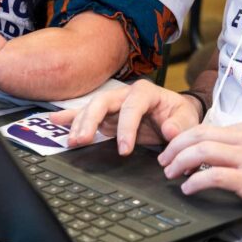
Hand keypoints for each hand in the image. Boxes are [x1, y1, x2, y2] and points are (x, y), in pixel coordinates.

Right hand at [51, 79, 203, 154]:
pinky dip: (69, 117)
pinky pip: (84, 114)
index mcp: (146, 92)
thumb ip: (180, 124)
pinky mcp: (106, 115)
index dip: (126, 127)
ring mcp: (113, 104)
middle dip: (91, 120)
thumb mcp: (187, 118)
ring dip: (79, 124)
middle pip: (103, 102)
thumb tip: (169, 131)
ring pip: (91, 109)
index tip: (124, 149)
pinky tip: (54, 120)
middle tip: (83, 141)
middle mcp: (125, 94)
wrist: (176, 114)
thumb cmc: (180, 115)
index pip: (132, 106)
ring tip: (72, 141)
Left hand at [159, 120, 241, 228]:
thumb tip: (216, 156)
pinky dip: (195, 181)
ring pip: (202, 151)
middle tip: (164, 162)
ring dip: (180, 163)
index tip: (173, 151)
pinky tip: (189, 188)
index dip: (184, 138)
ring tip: (171, 174)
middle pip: (199, 135)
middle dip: (175, 148)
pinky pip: (214, 176)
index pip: (207, 127)